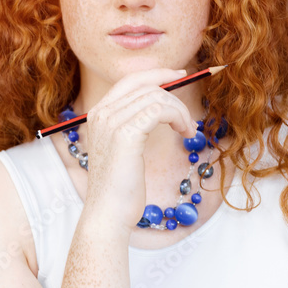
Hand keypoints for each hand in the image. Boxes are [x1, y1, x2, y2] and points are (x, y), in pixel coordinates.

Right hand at [79, 68, 197, 239]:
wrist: (108, 213)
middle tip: (190, 102)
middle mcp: (101, 113)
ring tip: (188, 129)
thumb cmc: (120, 188)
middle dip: (171, 87)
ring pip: (156, 96)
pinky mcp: (126, 134)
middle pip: (144, 83)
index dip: (156, 74)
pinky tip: (185, 131)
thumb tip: (159, 107)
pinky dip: (178, 116)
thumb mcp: (124, 150)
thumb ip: (132, 125)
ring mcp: (111, 122)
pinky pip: (160, 110)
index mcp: (97, 114)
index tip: (179, 75)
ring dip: (180, 110)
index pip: (129, 80)